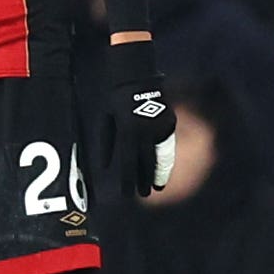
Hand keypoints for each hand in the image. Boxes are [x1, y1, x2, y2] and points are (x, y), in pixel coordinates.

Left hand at [100, 36, 175, 198]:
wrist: (138, 78)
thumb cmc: (115, 99)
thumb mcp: (105, 120)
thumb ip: (105, 143)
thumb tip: (104, 166)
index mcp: (128, 131)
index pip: (127, 163)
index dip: (127, 181)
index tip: (126, 195)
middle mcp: (146, 132)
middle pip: (146, 164)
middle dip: (144, 181)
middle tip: (143, 195)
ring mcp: (160, 128)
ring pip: (160, 157)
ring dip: (158, 174)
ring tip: (156, 187)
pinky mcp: (169, 124)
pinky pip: (167, 146)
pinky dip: (165, 160)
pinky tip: (162, 170)